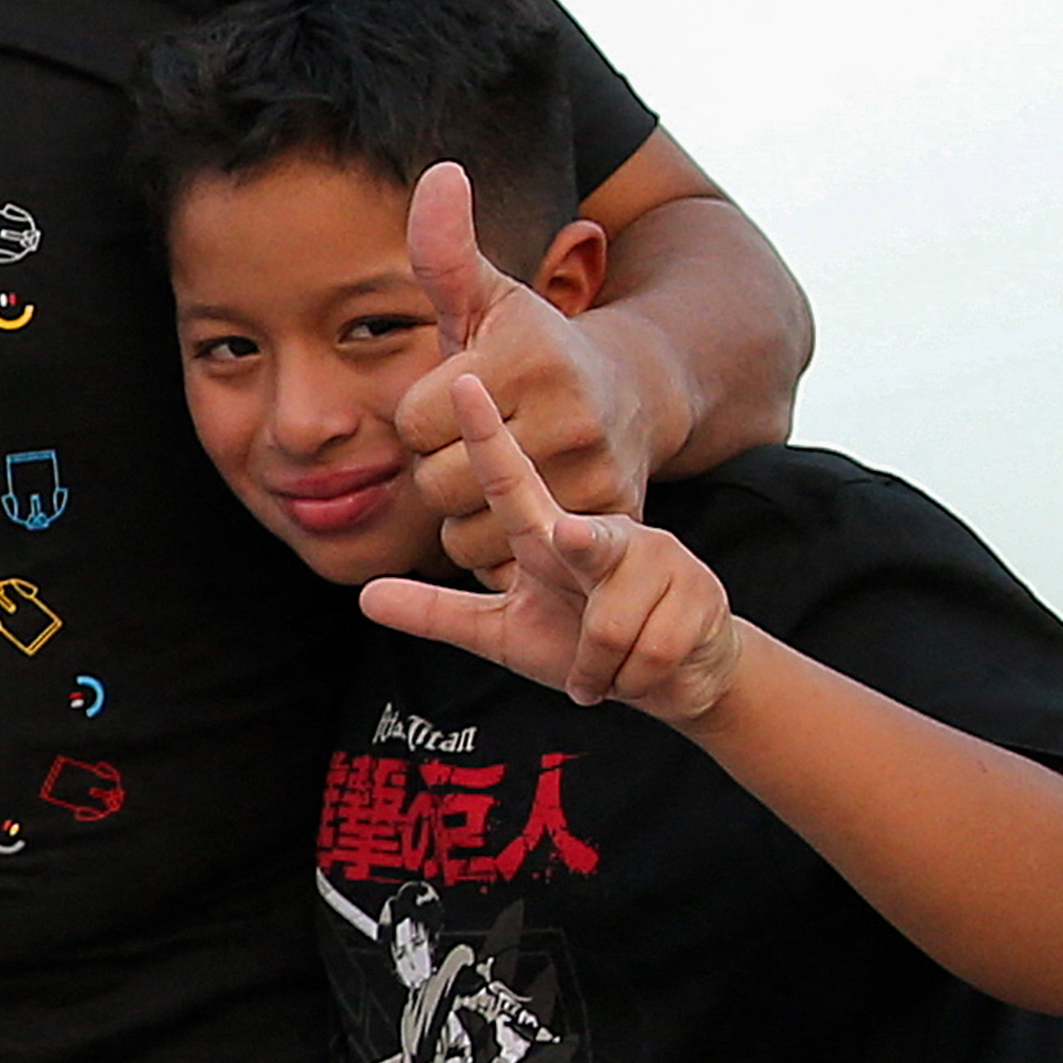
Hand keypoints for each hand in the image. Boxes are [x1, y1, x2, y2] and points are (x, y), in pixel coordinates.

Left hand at [358, 397, 746, 721]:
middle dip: (583, 547)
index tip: (462, 385)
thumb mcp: (504, 631)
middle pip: (581, 538)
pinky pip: (645, 652)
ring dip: (596, 664)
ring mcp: (656, 556)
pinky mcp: (698, 590)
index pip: (510, 481)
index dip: (485, 435)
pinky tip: (640, 670)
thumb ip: (439, 613)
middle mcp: (603, 533)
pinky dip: (629, 677)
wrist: (680, 669)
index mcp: (549, 537)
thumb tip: (364, 596)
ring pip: (608, 624)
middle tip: (576, 563)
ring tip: (601, 666)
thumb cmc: (581, 642)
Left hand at [384, 166, 663, 571]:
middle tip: (481, 440)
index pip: (415, 419)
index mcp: (527, 356)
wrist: (639, 396)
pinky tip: (524, 508)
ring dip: (468, 513)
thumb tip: (439, 172)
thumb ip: (448, 250)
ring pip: (466, 529)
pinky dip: (504, 546)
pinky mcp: (610, 519)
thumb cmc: (538, 350)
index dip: (424, 415)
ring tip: (502, 472)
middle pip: (436, 480)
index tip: (461, 398)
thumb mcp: (492, 299)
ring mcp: (593, 468)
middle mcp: (568, 411)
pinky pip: (509, 558)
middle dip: (443, 467)